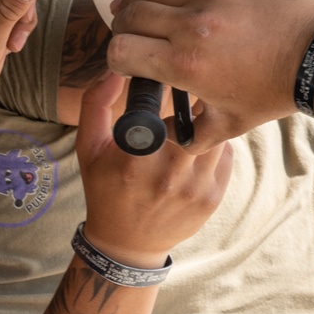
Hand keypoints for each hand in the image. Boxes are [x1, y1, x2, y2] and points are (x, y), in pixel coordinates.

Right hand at [76, 74, 232, 267]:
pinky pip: (225, 155)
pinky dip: (214, 147)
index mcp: (133, 158)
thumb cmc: (105, 191)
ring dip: (205, 125)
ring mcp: (194, 187)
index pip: (161, 103)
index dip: (168, 87)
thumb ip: (95, 104)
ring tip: (190, 126)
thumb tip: (115, 68)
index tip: (167, 83)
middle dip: (190, 104)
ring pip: (213, 134)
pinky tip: (197, 151)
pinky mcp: (212, 197)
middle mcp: (167, 173)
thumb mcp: (88, 149)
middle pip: (193, 116)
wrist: (127, 245)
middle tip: (184, 99)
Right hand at [107, 0, 313, 149]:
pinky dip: (189, 2)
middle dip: (121, 25)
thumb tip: (168, 136)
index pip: (121, 49)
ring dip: (144, 4)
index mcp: (185, 63)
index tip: (124, 64)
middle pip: (130, 12)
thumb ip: (190, 135)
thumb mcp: (229, 124)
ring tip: (140, 12)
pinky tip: (199, 16)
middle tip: (124, 34)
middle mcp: (192, 25)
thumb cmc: (275, 90)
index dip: (115, 57)